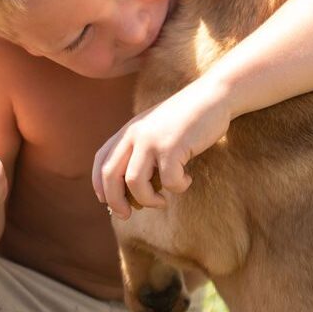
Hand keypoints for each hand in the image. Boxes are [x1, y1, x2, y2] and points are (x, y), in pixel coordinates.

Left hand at [92, 79, 230, 218]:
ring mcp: (152, 140)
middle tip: (127, 215)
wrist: (212, 96)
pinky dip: (178, 187)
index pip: (101, 161)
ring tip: (161, 201)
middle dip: (115, 202)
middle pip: (110, 176)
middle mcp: (135, 135)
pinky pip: (169, 181)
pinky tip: (187, 180)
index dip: (100, 185)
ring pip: (134, 183)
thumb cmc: (187, 119)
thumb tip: (134, 189)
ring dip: (147, 200)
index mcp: (128, 131)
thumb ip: (142, 151)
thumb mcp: (156, 130)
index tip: (106, 202)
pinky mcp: (173, 147)